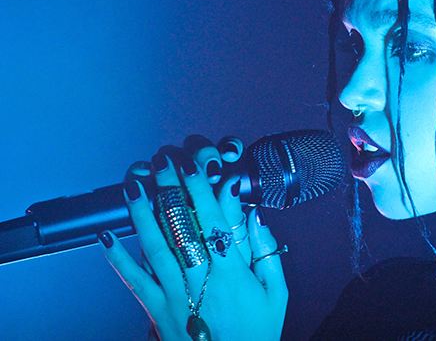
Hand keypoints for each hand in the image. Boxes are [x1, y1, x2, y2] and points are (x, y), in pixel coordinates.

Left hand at [100, 136, 287, 340]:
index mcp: (231, 273)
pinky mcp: (157, 311)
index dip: (200, 190)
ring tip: (134, 185)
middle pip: (181, 227)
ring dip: (142, 213)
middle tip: (160, 162)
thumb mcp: (277, 294)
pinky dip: (119, 259)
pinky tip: (108, 237)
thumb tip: (256, 218)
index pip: (213, 221)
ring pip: (155, 247)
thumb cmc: (255, 333)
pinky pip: (135, 281)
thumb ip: (266, 253)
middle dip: (169, 190)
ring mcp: (175, 295)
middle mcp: (200, 279)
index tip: (192, 165)